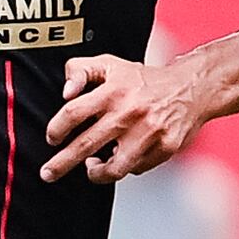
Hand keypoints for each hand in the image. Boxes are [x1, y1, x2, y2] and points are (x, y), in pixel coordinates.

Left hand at [41, 44, 238, 183]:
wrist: (191, 87)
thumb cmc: (143, 80)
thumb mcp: (110, 64)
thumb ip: (79, 70)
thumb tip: (65, 92)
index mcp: (113, 91)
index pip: (73, 113)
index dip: (57, 129)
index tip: (52, 139)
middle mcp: (130, 113)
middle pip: (86, 145)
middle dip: (61, 164)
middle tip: (48, 174)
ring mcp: (149, 133)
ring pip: (114, 168)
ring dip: (96, 173)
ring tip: (91, 168)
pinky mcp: (165, 148)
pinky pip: (136, 168)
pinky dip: (125, 166)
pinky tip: (122, 156)